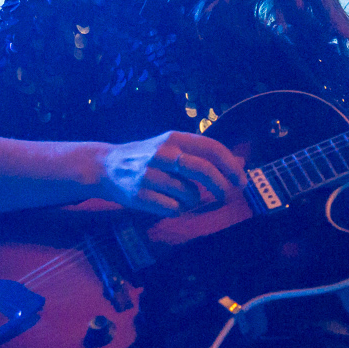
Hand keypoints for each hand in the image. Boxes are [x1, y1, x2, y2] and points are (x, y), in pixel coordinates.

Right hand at [99, 131, 245, 216]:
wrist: (106, 167)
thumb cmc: (149, 158)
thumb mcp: (174, 147)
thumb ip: (204, 154)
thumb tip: (241, 162)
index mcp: (174, 138)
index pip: (211, 148)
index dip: (231, 166)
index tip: (241, 181)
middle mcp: (162, 153)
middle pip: (203, 170)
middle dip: (220, 186)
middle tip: (225, 195)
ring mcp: (149, 175)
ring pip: (190, 195)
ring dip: (192, 200)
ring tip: (180, 195)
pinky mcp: (139, 196)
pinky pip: (174, 209)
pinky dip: (177, 210)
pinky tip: (167, 202)